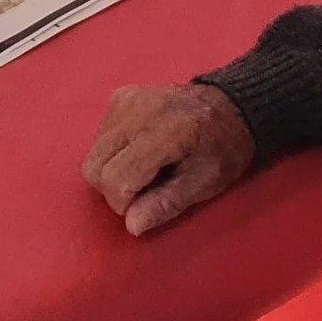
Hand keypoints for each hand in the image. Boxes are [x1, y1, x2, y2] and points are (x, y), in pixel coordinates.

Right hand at [83, 84, 254, 236]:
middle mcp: (139, 111)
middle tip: (144, 190)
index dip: (124, 204)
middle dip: (113, 190)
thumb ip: (168, 203)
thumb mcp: (206, 182)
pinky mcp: (121, 95)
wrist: (228, 106)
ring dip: (111, 170)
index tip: (146, 206)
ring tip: (143, 168)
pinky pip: (100, 135)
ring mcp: (127, 100)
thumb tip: (132, 225)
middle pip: (95, 167)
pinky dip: (112, 151)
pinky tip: (138, 149)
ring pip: (93, 152)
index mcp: (165, 133)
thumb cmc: (223, 148)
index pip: (116, 179)